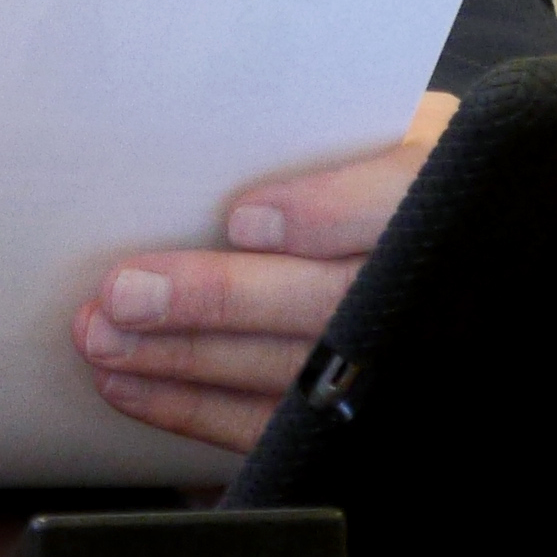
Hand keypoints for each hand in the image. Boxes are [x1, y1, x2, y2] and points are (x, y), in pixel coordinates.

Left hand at [69, 93, 457, 456]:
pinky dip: (194, 408)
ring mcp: (398, 365)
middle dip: (222, 301)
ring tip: (104, 337)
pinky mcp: (352, 418)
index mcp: (440, 196)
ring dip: (187, 360)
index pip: (397, 207)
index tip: (244, 218)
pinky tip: (130, 384)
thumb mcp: (398, 130)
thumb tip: (226, 136)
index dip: (324, 216)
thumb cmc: (401, 177)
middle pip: (330, 302)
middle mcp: (430, 289)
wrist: (451, 261)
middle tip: (128, 293)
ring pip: (293, 372)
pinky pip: (275, 426)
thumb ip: (333, 136)